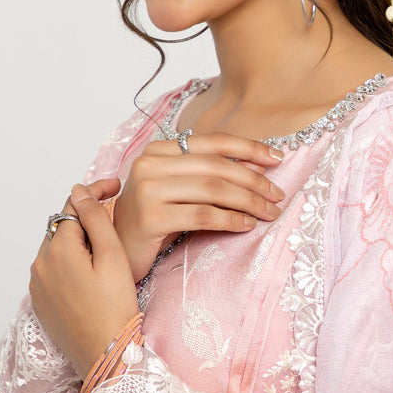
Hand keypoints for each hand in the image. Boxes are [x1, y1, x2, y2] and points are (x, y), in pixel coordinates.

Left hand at [29, 179, 139, 380]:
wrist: (106, 357)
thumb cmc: (116, 309)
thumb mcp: (113, 258)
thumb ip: (96, 219)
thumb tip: (80, 190)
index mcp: (58, 249)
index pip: (72, 205)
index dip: (95, 192)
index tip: (116, 187)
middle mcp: (40, 264)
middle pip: (64, 227)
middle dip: (87, 219)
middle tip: (118, 223)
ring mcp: (37, 285)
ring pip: (58, 249)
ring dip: (79, 242)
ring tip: (108, 253)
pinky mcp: (41, 303)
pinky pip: (53, 271)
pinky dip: (71, 264)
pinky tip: (93, 276)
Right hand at [114, 133, 285, 281]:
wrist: (115, 251)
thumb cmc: (151, 220)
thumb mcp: (179, 190)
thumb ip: (210, 175)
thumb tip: (261, 167)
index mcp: (157, 150)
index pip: (211, 141)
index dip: (248, 147)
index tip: (277, 159)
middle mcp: (149, 164)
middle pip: (215, 166)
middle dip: (253, 181)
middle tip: (277, 196)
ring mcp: (147, 190)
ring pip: (213, 190)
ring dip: (248, 202)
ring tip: (268, 214)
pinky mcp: (150, 217)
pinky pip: (203, 215)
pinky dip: (230, 220)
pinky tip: (246, 225)